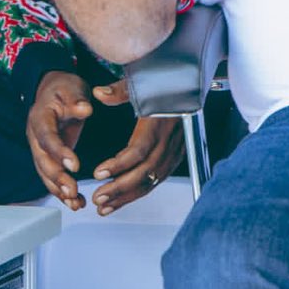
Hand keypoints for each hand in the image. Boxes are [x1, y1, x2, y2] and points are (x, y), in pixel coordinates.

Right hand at [27, 70, 94, 209]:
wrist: (54, 91)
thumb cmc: (63, 90)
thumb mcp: (71, 88)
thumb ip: (76, 100)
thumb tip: (84, 109)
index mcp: (40, 117)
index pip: (47, 137)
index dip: (59, 151)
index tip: (75, 165)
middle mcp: (35, 136)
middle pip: (43, 160)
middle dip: (57, 178)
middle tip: (73, 190)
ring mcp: (40, 149)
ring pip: (45, 174)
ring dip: (59, 190)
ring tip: (76, 203)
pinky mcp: (49, 158)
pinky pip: (52, 178)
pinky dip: (63, 192)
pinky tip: (77, 203)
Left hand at [88, 80, 183, 214]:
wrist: (190, 87)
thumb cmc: (166, 85)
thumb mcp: (142, 83)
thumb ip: (120, 91)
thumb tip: (99, 93)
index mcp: (159, 124)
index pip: (139, 151)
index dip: (119, 164)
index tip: (99, 173)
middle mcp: (169, 142)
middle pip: (144, 172)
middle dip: (120, 188)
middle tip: (97, 197)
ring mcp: (174, 152)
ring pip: (151, 181)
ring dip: (127, 196)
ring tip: (104, 206)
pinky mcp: (175, 157)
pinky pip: (157, 180)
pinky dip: (138, 192)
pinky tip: (121, 200)